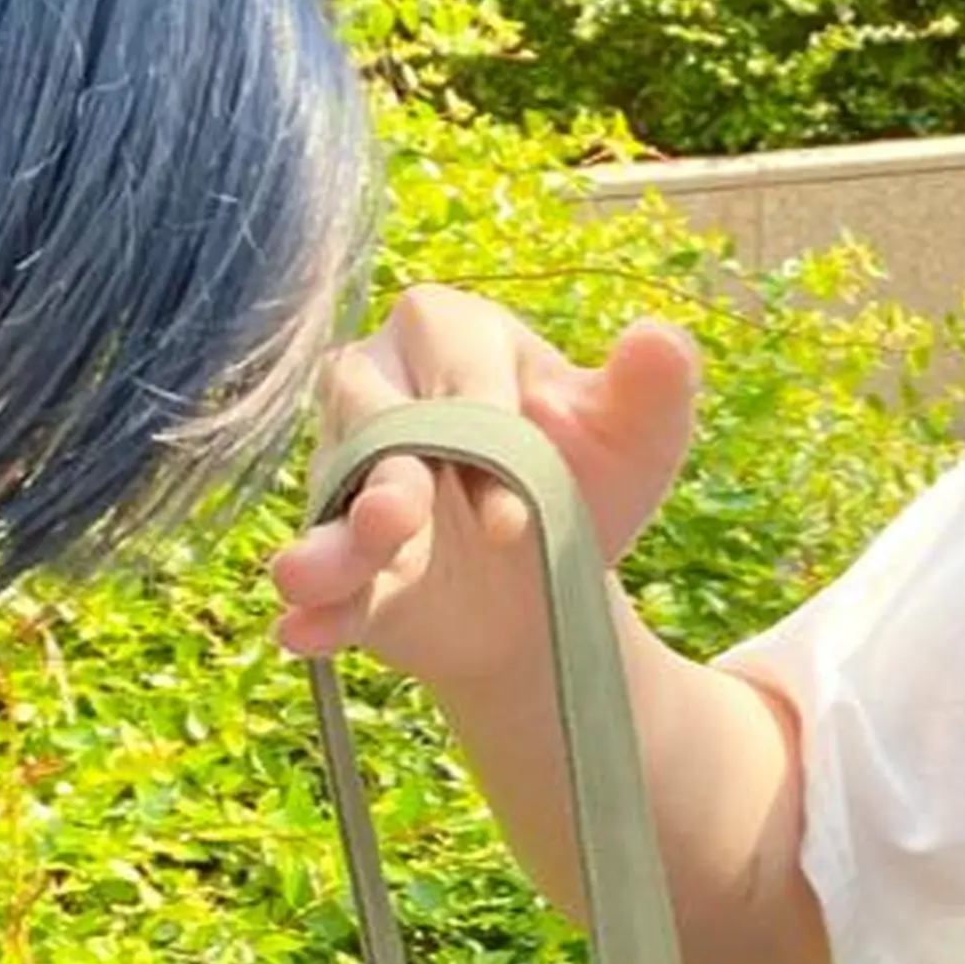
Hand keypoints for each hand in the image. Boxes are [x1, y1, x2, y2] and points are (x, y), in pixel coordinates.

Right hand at [267, 282, 701, 693]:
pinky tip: (304, 633)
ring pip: (335, 501)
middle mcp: (379, 386)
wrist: (549, 582)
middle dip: (395, 475)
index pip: (462, 375)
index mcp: (451, 330)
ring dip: (332, 541)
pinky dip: (314, 612)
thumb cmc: (583, 478)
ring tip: (310, 576)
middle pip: (376, 421)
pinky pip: (321, 584)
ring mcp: (348, 475)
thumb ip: (655, 391)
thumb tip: (660, 341)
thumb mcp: (634, 440)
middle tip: (403, 517)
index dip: (483, 430)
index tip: (516, 513)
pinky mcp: (341, 561)